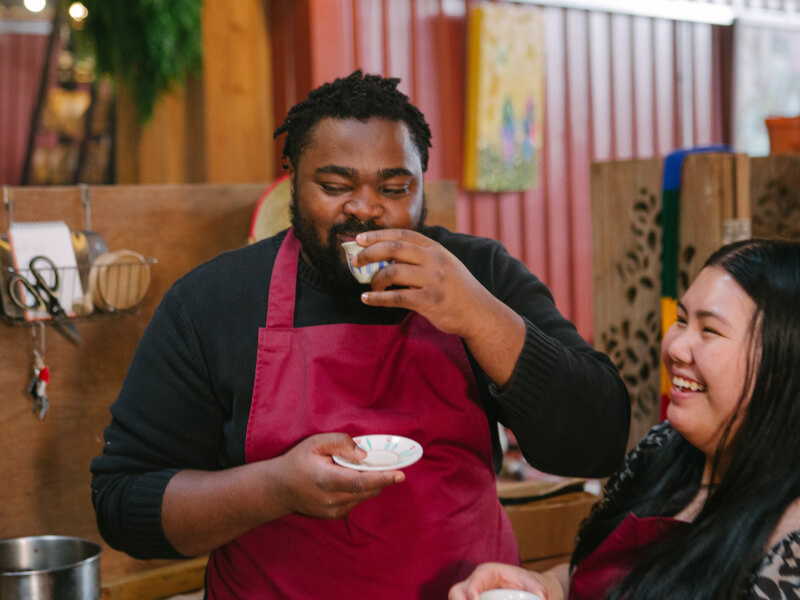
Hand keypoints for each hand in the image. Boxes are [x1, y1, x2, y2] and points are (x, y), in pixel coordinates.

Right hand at [271, 433, 404, 518]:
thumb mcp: (315, 443)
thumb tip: (364, 454)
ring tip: (360, 468)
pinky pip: (357, 501)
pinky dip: (360, 489)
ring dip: (370, 483)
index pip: (360, 482)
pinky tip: (348, 478)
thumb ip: (340, 444)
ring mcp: (334, 511)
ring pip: (364, 496)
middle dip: (382, 477)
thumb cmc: (298, 461)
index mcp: (326, 480)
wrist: (279, 489)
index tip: (400, 474)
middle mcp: (332, 500)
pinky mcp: (335, 515)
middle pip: (367, 490)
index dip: (382, 478)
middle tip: (390, 464)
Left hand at [354, 229, 524, 385]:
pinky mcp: (430, 301)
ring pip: (393, 272)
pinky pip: (397, 297)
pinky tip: (367, 299)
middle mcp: (434, 260)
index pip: (403, 234)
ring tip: (368, 285)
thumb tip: (385, 256)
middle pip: (394, 249)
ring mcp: (433, 280)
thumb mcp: (444, 264)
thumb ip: (421, 258)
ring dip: (375, 278)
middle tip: (356, 260)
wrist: (479, 313)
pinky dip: (378, 298)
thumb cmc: (457, 289)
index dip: (379, 234)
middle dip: (370, 252)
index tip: (360, 238)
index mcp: (436, 249)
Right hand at [448, 563, 563, 599]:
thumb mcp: (535, 586)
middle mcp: (475, 583)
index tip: (475, 599)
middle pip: (456, 592)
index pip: (475, 580)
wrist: (527, 591)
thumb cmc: (529, 585)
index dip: (472, 591)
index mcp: (487, 572)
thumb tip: (540, 597)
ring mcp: (471, 595)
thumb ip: (537, 591)